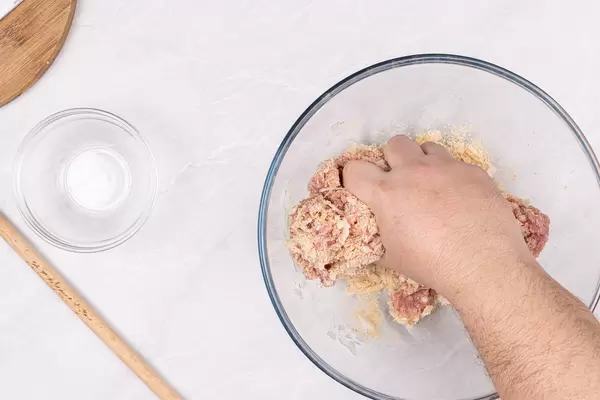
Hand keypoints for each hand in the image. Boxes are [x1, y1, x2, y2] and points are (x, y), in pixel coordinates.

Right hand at [343, 135, 534, 297]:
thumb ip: (376, 237)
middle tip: (401, 184)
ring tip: (431, 186)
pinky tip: (460, 200)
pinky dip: (453, 178)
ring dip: (424, 162)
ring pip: (427, 147)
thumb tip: (370, 236)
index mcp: (386, 192)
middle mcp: (414, 171)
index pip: (354, 169)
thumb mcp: (391, 257)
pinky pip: (457, 164)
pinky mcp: (473, 172)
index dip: (354, 178)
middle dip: (393, 160)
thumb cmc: (431, 264)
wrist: (484, 265)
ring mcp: (446, 168)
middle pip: (394, 144)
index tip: (360, 189)